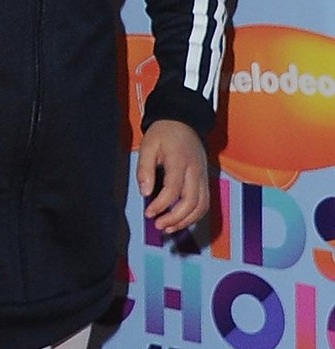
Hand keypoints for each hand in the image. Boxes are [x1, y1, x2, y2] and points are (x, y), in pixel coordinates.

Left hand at [139, 119, 211, 234]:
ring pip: (201, 206)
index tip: (148, 213)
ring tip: (168, 228)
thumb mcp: (148, 145)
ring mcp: (203, 176)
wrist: (183, 120)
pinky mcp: (204, 179)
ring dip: (185, 221)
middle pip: (191, 202)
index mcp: (180, 161)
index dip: (161, 205)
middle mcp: (196, 170)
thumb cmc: (164, 133)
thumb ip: (145, 169)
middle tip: (158, 225)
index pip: (173, 190)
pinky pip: (204, 202)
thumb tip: (145, 192)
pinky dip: (194, 215)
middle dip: (175, 218)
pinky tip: (180, 221)